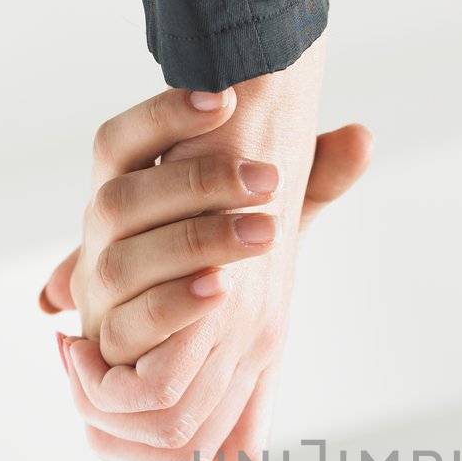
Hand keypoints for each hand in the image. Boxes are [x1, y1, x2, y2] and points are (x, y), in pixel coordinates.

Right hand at [48, 65, 373, 460]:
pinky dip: (173, 305)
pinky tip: (221, 289)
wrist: (179, 359)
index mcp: (126, 188)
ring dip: (194, 242)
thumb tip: (362, 137)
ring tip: (265, 234)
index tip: (228, 100)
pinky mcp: (110, 344)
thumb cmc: (218, 266)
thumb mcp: (266, 220)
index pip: (120, 139)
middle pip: (123, 197)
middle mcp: (101, 236)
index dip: (163, 115)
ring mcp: (99, 291)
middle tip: (272, 178)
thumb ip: (308, 182)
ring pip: (121, 261)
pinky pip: (129, 325)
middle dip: (198, 182)